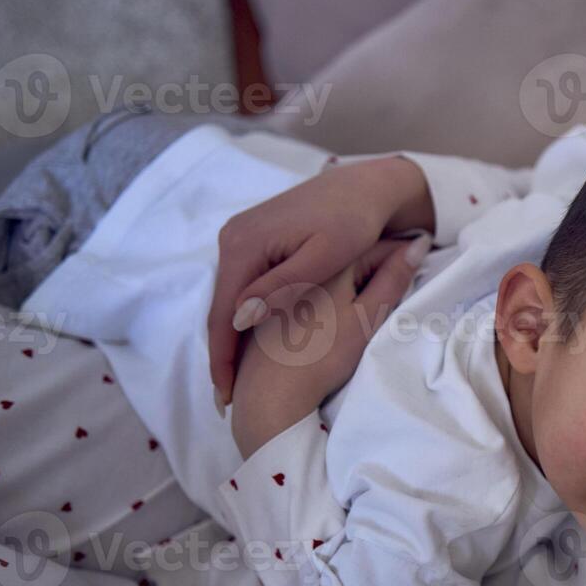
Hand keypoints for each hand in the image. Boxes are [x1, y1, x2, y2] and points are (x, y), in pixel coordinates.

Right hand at [209, 155, 435, 408]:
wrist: (365, 185)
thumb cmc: (354, 220)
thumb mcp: (325, 257)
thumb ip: (283, 287)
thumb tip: (240, 319)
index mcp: (245, 244)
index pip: (223, 314)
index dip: (223, 358)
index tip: (229, 396)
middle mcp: (233, 238)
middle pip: (220, 308)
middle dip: (223, 355)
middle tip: (227, 400)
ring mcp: (240, 237)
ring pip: (230, 300)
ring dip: (231, 339)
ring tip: (236, 382)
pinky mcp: (253, 240)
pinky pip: (243, 287)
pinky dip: (245, 317)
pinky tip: (251, 346)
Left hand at [230, 236, 422, 458]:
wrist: (271, 392)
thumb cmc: (325, 356)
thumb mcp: (367, 317)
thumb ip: (393, 279)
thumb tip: (419, 243)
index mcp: (330, 262)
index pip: (380, 247)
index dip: (402, 259)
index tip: (415, 271)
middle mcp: (304, 263)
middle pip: (352, 257)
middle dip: (375, 267)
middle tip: (392, 291)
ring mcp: (284, 281)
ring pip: (330, 271)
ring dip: (350, 279)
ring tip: (361, 305)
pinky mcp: (271, 300)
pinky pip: (308, 284)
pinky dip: (325, 291)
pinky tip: (328, 316)